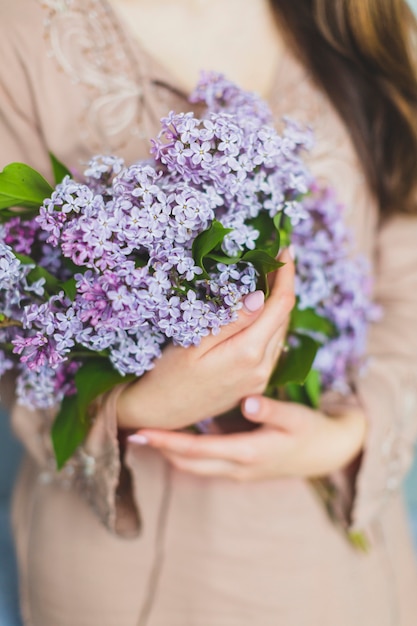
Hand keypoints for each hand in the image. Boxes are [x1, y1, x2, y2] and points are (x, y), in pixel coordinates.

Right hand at [117, 249, 294, 430]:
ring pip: (280, 333)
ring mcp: (260, 379)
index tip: (286, 248)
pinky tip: (260, 312)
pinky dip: (270, 325)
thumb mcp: (194, 343)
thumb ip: (231, 321)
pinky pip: (272, 348)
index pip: (281, 305)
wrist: (162, 415)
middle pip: (284, 317)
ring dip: (278, 305)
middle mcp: (262, 368)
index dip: (287, 274)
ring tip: (269, 278)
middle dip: (284, 285)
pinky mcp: (255, 385)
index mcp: (248, 354)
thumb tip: (260, 296)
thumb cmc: (169, 376)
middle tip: (275, 258)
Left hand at [129, 394, 366, 479]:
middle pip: (188, 463)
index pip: (197, 449)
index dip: (167, 442)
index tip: (142, 432)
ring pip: (194, 466)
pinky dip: (186, 453)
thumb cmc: (311, 432)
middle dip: (160, 449)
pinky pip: (205, 463)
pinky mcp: (241, 468)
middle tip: (134, 431)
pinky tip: (178, 437)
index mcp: (247, 453)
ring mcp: (238, 471)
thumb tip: (248, 402)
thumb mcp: (296, 417)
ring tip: (149, 433)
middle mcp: (237, 467)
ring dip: (170, 452)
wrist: (328, 454)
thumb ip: (272, 410)